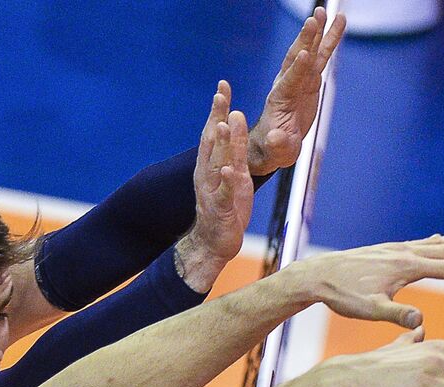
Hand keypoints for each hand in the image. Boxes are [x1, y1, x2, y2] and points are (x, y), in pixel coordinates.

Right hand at [175, 91, 253, 291]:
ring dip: (220, 145)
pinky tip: (228, 169)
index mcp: (210, 164)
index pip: (213, 132)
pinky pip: (223, 193)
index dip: (217, 109)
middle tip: (221, 96)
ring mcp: (213, 191)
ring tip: (224, 125)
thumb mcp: (232, 172)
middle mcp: (208, 174)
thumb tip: (236, 117)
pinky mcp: (221, 209)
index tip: (222, 86)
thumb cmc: (225, 207)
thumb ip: (234, 148)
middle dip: (216, 118)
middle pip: (212, 143)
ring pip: (217, 164)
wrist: (212, 243)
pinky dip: (225, 181)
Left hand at [248, 9, 346, 175]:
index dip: (297, 69)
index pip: (289, 81)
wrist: (272, 145)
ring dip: (317, 33)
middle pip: (297, 59)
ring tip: (325, 11)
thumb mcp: (276, 152)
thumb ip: (277, 144)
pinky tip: (338, 23)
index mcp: (279, 101)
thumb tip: (275, 137)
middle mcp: (287, 85)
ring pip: (310, 52)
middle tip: (313, 19)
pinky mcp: (309, 80)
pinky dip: (329, 40)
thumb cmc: (273, 150)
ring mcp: (299, 81)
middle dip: (306, 40)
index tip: (306, 53)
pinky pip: (321, 56)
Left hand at [292, 227, 443, 328]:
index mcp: (407, 267)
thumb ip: (395, 314)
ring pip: (438, 243)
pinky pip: (421, 244)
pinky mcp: (388, 250)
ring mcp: (397, 249)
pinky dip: (438, 241)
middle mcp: (406, 253)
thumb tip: (420, 322)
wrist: (317, 275)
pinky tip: (443, 239)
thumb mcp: (369, 309)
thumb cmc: (342, 296)